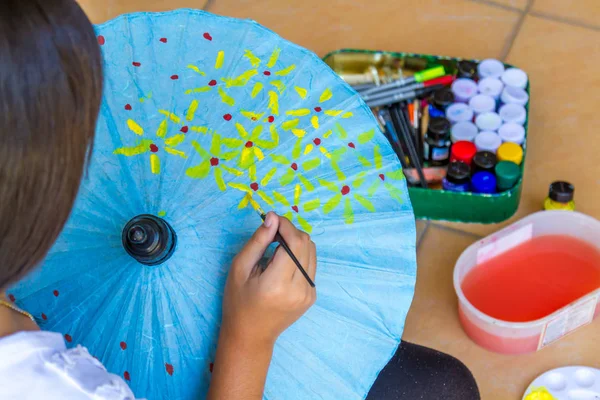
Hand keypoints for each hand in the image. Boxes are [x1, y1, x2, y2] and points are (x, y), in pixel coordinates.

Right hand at [220, 212, 316, 347]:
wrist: (250, 335)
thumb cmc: (238, 302)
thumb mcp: (240, 268)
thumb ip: (258, 241)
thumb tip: (272, 217)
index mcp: (278, 283)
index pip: (295, 242)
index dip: (285, 225)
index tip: (272, 219)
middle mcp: (299, 289)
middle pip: (306, 243)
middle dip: (290, 231)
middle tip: (272, 233)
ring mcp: (309, 293)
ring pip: (312, 251)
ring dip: (296, 242)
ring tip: (276, 249)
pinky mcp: (312, 296)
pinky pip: (311, 264)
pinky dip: (300, 256)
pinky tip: (283, 263)